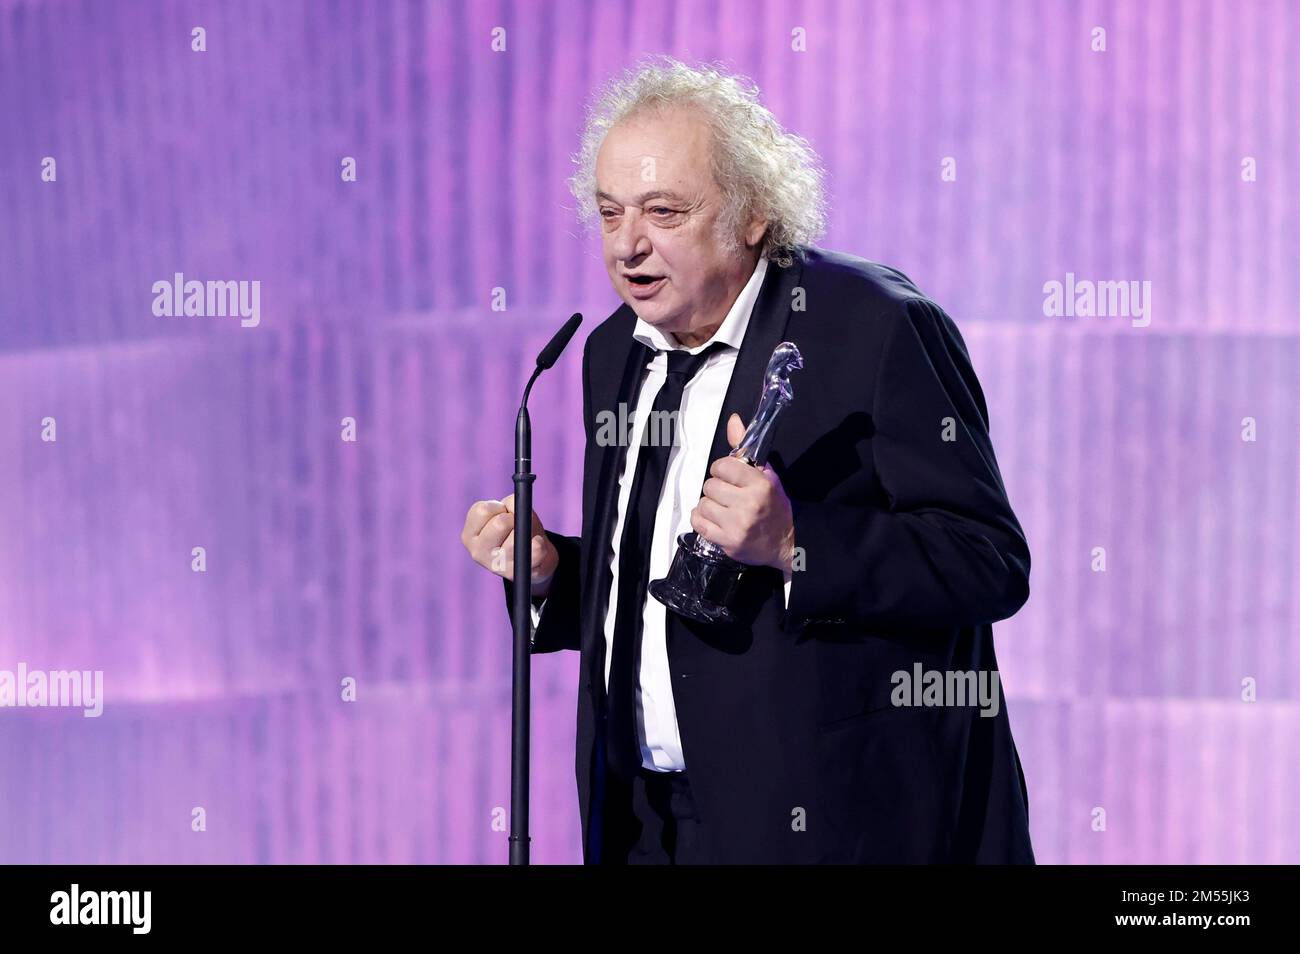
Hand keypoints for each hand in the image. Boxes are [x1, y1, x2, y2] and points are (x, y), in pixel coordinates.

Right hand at [460, 494, 559, 595]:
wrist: (531, 557)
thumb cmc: (516, 528)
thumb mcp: (510, 510)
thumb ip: (510, 504)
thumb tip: (518, 510)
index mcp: (470, 534)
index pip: (483, 511)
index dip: (500, 507)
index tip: (504, 513)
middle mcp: (477, 552)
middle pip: (500, 523)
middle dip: (515, 519)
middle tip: (517, 526)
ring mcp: (495, 566)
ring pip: (517, 540)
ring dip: (527, 532)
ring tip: (525, 537)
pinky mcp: (516, 574)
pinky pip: (535, 551)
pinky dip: (540, 545)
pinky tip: (536, 546)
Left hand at [690, 413, 795, 576]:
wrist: (783, 543)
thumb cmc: (773, 507)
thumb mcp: (766, 475)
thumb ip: (745, 449)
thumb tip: (733, 420)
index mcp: (760, 484)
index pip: (722, 466)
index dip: (722, 470)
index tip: (729, 477)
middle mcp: (748, 504)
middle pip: (710, 485)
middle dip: (716, 489)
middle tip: (728, 496)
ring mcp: (737, 525)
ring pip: (702, 504)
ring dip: (709, 506)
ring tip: (724, 510)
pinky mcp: (727, 542)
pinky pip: (697, 523)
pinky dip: (702, 520)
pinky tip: (715, 520)